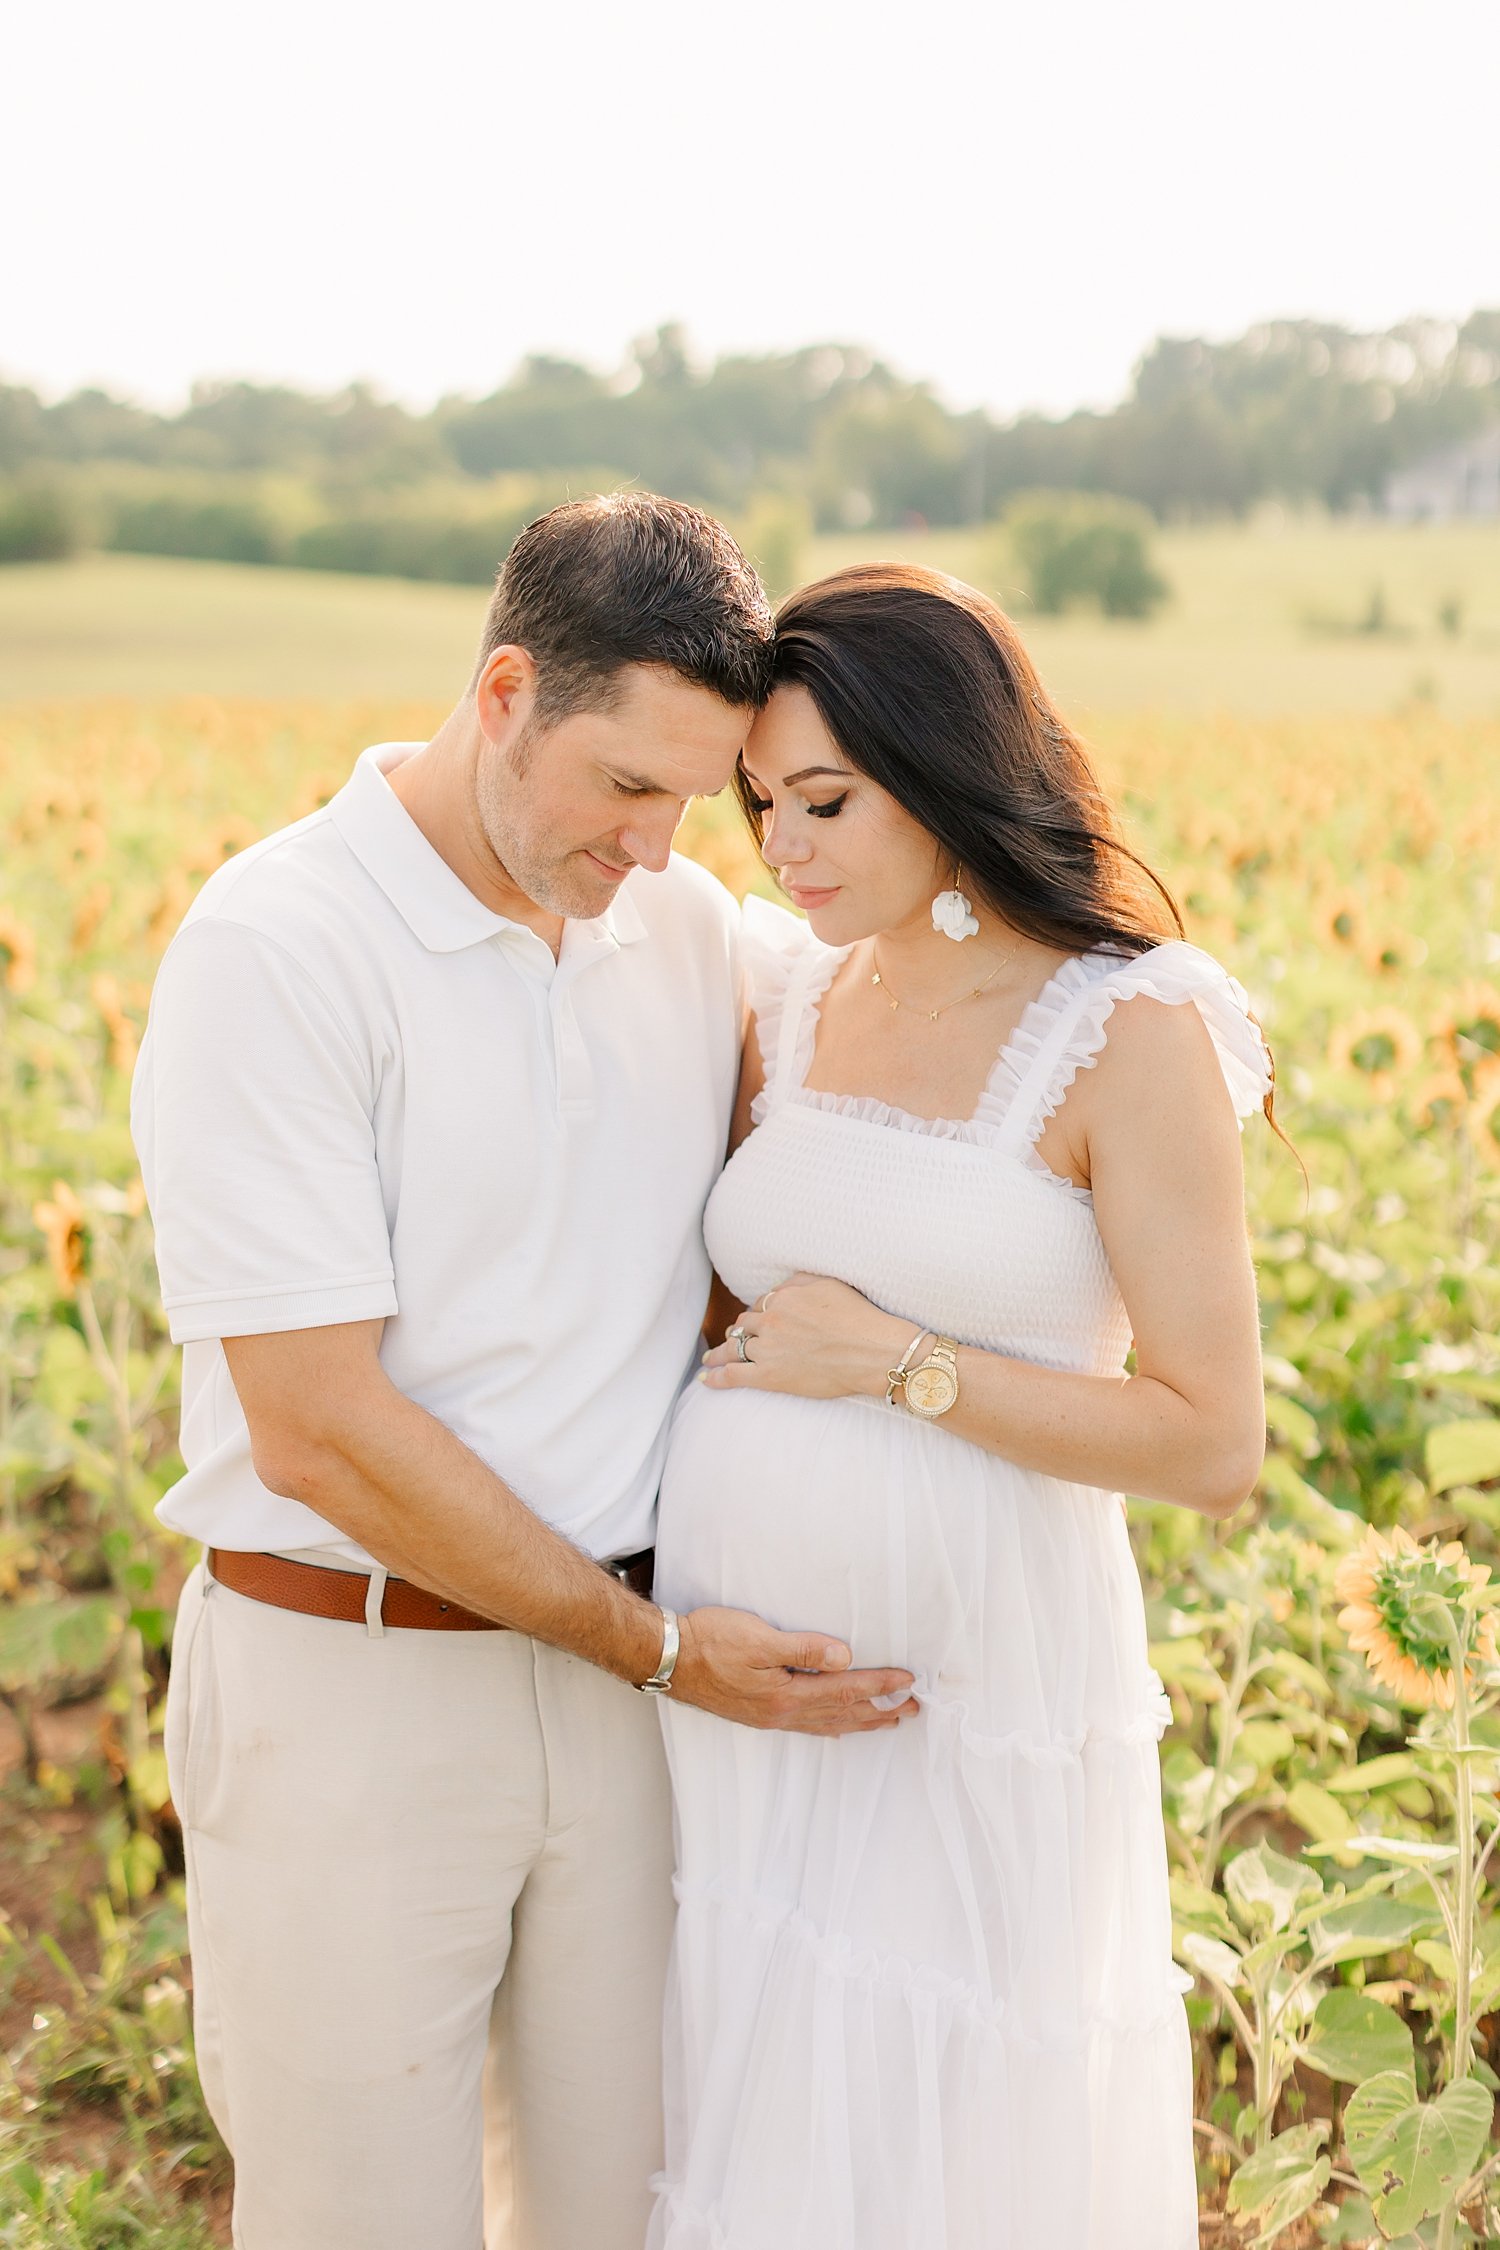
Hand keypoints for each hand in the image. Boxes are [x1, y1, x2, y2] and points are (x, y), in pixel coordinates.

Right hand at [671, 1605, 918, 1733]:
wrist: (668, 1659)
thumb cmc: (709, 1642)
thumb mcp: (758, 1637)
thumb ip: (803, 1648)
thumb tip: (844, 1657)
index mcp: (786, 1696)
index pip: (845, 1690)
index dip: (880, 1685)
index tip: (909, 1681)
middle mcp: (782, 1714)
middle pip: (843, 1715)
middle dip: (881, 1711)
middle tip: (914, 1709)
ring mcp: (770, 1717)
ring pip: (827, 1724)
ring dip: (861, 1722)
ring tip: (888, 1721)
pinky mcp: (759, 1714)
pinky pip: (808, 1726)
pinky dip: (832, 1726)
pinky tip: (837, 1727)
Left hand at [700, 1272, 910, 1400]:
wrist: (871, 1352)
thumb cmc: (858, 1317)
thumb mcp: (829, 1284)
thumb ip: (799, 1281)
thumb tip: (780, 1286)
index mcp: (782, 1298)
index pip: (759, 1305)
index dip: (757, 1314)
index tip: (757, 1322)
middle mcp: (770, 1321)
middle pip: (744, 1326)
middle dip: (739, 1332)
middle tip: (734, 1340)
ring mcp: (767, 1349)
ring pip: (733, 1348)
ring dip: (720, 1353)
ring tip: (711, 1358)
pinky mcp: (769, 1376)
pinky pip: (733, 1375)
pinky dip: (716, 1377)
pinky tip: (706, 1379)